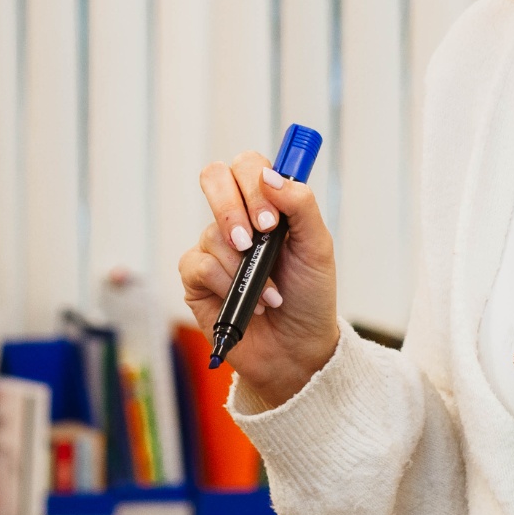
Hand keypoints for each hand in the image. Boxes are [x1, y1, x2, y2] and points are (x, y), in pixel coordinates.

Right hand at [178, 150, 340, 408]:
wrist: (297, 348)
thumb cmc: (308, 295)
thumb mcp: (317, 247)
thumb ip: (300, 205)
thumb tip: (270, 176)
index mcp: (267, 203)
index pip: (247, 166)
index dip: (254, 185)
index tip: (271, 221)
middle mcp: (237, 218)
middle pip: (214, 178)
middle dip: (232, 210)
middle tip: (253, 243)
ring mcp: (214, 245)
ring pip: (212, 233)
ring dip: (245, 268)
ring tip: (270, 295)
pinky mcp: (196, 277)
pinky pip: (198, 265)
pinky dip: (226, 285)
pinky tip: (249, 306)